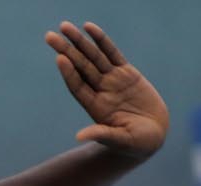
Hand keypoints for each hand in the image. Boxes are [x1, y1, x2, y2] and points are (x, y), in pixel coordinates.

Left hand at [47, 22, 167, 159]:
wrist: (151, 137)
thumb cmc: (135, 144)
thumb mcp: (119, 140)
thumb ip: (101, 134)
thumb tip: (79, 137)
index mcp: (95, 107)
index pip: (78, 86)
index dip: (69, 72)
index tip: (59, 58)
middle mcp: (100, 91)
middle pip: (80, 67)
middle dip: (66, 50)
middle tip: (50, 35)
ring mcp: (112, 81)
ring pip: (93, 57)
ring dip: (79, 42)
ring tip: (65, 26)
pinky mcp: (127, 74)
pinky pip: (112, 53)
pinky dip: (101, 41)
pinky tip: (89, 28)